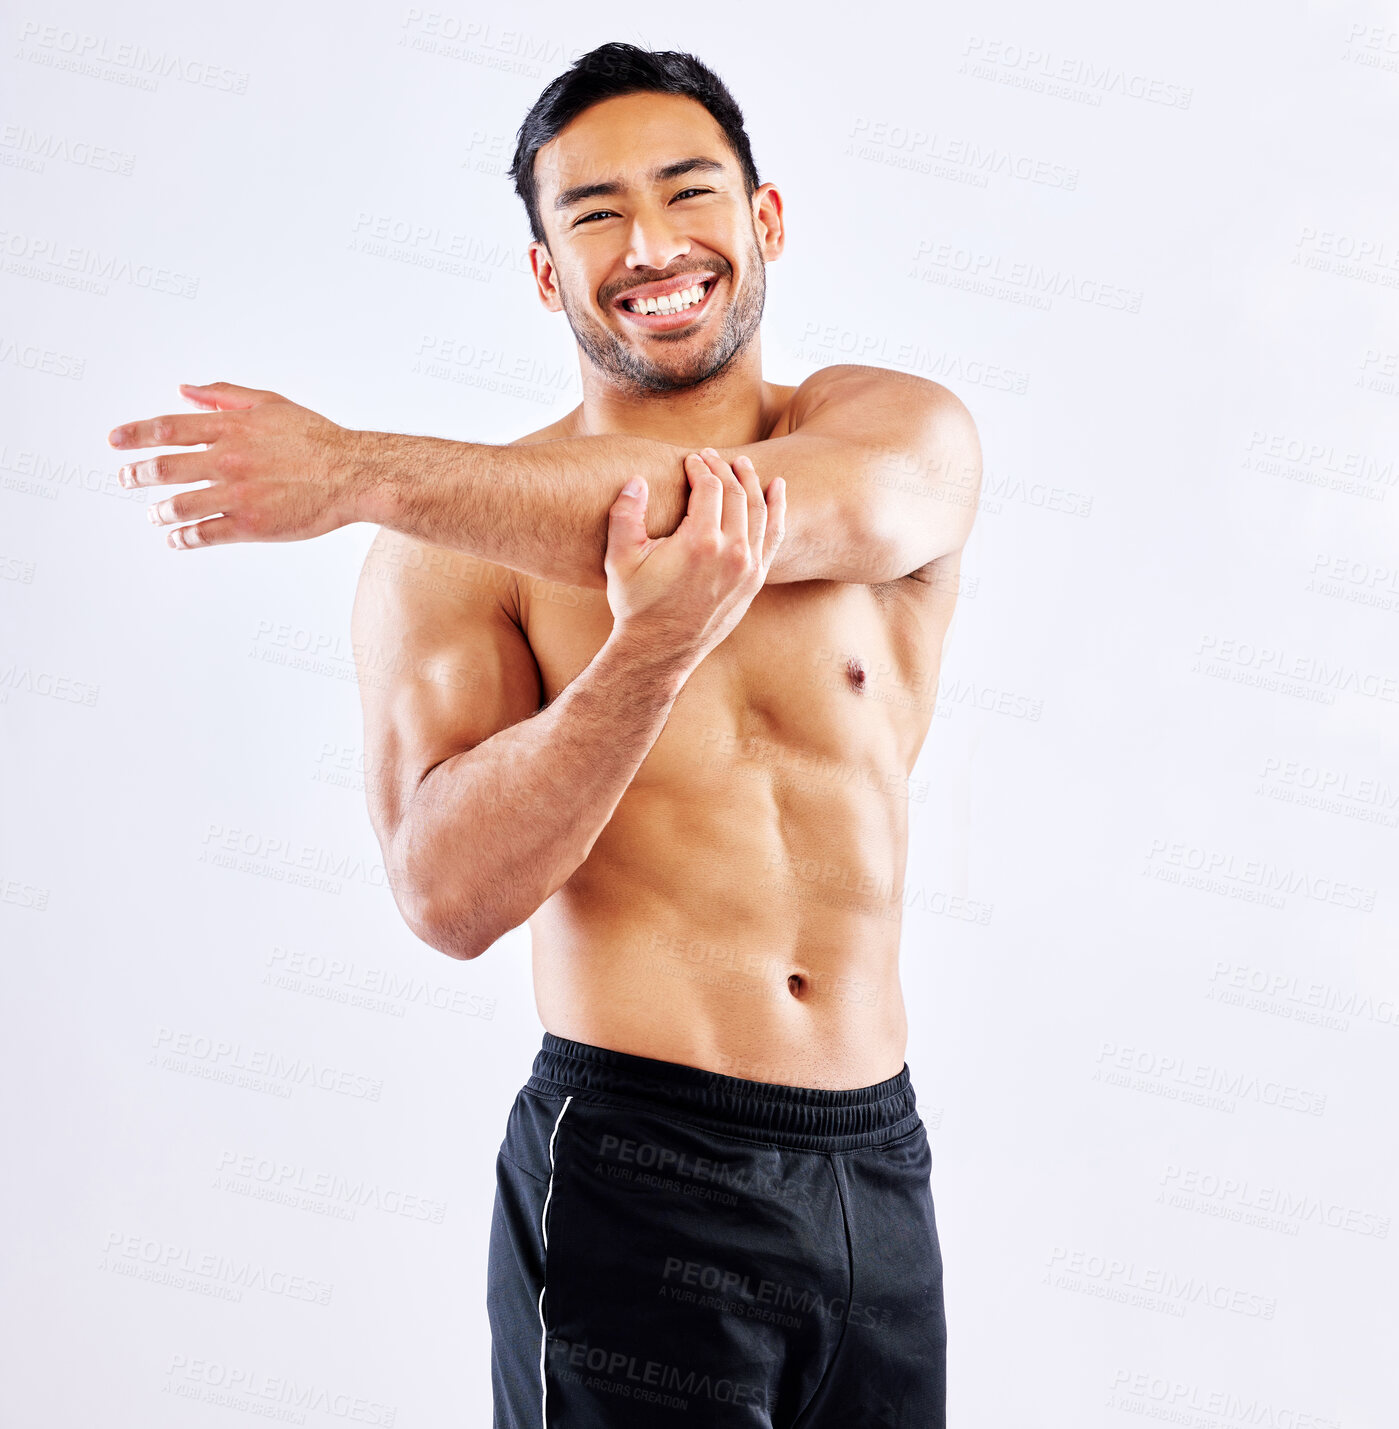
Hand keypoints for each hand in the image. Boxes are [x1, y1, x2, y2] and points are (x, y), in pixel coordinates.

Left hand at [107, 382, 367, 547]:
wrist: (353, 475)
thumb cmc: (318, 439)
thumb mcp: (270, 404)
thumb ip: (224, 395)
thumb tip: (186, 391)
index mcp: (231, 429)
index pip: (168, 428)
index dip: (136, 435)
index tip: (116, 441)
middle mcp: (228, 460)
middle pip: (165, 468)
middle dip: (138, 475)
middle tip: (127, 479)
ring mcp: (238, 495)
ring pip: (179, 506)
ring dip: (160, 512)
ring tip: (155, 515)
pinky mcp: (251, 525)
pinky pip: (205, 534)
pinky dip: (184, 538)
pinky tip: (178, 539)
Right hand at [603, 447, 785, 667]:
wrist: (659, 650)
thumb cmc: (636, 605)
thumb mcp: (619, 559)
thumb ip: (625, 515)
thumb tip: (636, 480)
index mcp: (701, 542)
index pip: (710, 487)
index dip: (699, 468)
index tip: (689, 460)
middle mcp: (732, 552)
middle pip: (736, 494)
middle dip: (723, 469)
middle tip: (710, 457)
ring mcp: (748, 568)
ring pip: (759, 511)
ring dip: (751, 482)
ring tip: (742, 464)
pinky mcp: (755, 581)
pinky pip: (773, 536)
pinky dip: (777, 510)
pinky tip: (776, 489)